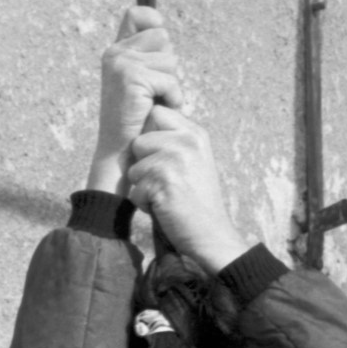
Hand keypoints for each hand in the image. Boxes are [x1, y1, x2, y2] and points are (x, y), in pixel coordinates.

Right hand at [86, 8, 183, 196]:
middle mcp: (116, 53)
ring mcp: (122, 63)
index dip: (153, 22)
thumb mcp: (141, 83)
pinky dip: (172, 97)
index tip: (159, 46)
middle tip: (154, 91)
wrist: (120, 151)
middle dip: (167, 65)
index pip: (138, 14)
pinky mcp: (132, 77)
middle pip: (162, 37)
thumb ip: (148, 58)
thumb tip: (164, 35)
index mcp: (117, 51)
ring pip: (170, 59)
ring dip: (171, 84)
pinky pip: (170, 79)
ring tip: (155, 102)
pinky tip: (158, 109)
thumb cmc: (136, 121)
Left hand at [125, 107, 249, 273]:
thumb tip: (148, 121)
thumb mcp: (195, 160)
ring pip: (134, 168)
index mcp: (195, 133)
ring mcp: (175, 160)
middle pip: (139, 141)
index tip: (162, 158)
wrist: (212, 234)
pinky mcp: (163, 182)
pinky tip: (165, 208)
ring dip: (144, 187)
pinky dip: (145, 204)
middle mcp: (187, 142)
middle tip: (166, 182)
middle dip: (144, 165)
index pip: (157, 113)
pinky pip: (136, 190)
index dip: (150, 136)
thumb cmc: (198, 200)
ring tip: (167, 196)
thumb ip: (176, 140)